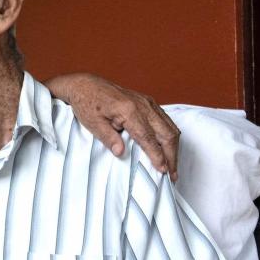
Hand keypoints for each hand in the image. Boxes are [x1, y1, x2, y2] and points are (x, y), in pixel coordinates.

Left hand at [45, 73, 180, 179]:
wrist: (86, 85)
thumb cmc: (87, 103)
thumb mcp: (93, 123)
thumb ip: (108, 138)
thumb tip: (121, 153)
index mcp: (129, 110)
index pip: (149, 138)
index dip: (157, 156)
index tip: (163, 171)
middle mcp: (143, 105)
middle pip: (167, 133)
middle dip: (172, 155)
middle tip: (172, 175)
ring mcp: (147, 102)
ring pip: (170, 127)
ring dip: (173, 147)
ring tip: (172, 166)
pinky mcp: (148, 101)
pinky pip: (165, 120)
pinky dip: (169, 136)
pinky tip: (167, 148)